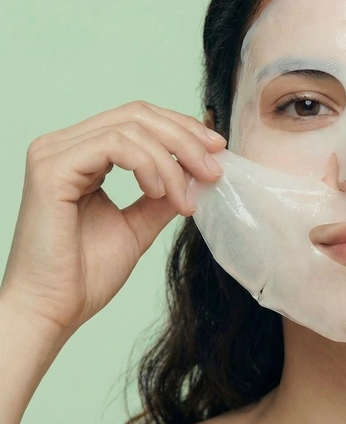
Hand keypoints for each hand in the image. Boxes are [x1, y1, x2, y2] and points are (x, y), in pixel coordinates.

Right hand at [1, 100, 225, 340]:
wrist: (54, 309)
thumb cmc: (85, 274)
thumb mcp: (138, 225)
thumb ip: (163, 196)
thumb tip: (198, 175)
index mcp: (81, 154)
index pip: (138, 119)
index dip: (182, 128)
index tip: (216, 150)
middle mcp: (64, 145)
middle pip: (137, 114)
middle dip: (185, 139)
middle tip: (213, 169)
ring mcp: (54, 154)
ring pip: (130, 127)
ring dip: (171, 161)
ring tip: (184, 199)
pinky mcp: (51, 169)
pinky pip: (113, 144)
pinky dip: (147, 164)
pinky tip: (159, 193)